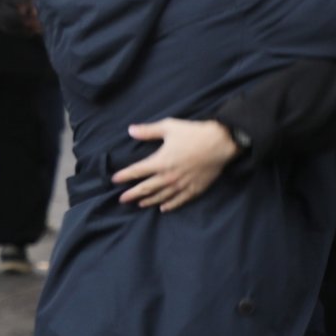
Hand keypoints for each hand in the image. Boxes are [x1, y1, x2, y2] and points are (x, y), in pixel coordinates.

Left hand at [111, 119, 238, 211]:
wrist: (220, 143)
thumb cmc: (194, 133)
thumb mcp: (169, 127)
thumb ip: (148, 131)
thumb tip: (130, 130)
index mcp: (160, 162)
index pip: (136, 171)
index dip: (124, 176)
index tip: (115, 180)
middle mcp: (168, 177)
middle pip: (145, 188)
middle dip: (132, 194)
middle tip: (122, 199)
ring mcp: (181, 185)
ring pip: (160, 196)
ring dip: (148, 201)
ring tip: (139, 204)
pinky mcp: (194, 189)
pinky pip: (179, 201)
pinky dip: (169, 205)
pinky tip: (163, 208)